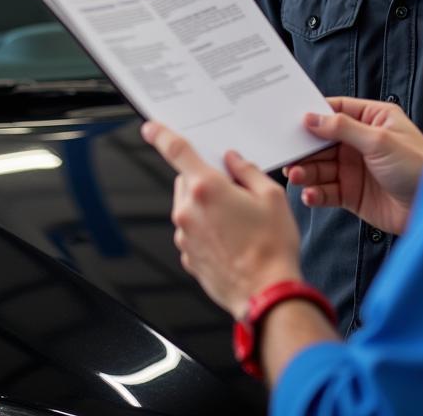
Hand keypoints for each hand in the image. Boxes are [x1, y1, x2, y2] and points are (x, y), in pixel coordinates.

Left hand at [141, 122, 302, 318]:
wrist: (267, 295)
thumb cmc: (272, 247)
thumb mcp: (272, 197)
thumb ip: (248, 171)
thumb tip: (234, 161)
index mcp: (207, 188)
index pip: (176, 151)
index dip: (161, 135)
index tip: (150, 128)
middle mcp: (188, 211)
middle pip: (187, 180)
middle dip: (206, 179)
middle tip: (235, 191)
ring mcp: (184, 237)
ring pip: (189, 207)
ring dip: (206, 206)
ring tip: (238, 223)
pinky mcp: (187, 257)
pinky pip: (192, 232)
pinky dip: (206, 230)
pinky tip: (231, 240)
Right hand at [285, 97, 422, 235]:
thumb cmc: (417, 166)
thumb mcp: (379, 141)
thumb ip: (343, 128)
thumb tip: (312, 117)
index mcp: (373, 119)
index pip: (336, 111)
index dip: (314, 115)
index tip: (292, 121)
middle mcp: (362, 142)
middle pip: (323, 141)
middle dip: (305, 148)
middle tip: (288, 155)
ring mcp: (356, 169)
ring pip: (321, 167)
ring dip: (307, 171)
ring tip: (296, 176)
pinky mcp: (353, 194)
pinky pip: (327, 190)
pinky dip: (315, 192)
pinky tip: (310, 194)